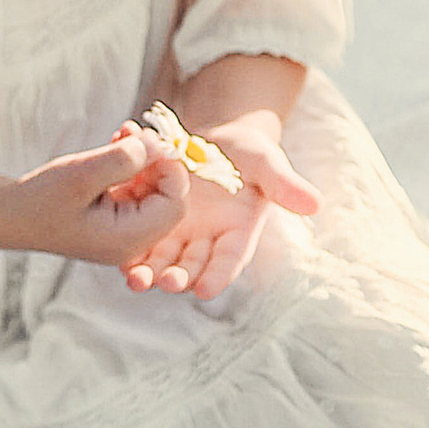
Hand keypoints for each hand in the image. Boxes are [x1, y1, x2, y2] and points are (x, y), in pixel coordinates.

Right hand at [13, 123, 191, 267]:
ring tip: (122, 133)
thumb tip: (159, 145)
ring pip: (152, 191)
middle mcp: (131, 243)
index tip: (152, 140)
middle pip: (167, 198)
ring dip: (143, 160)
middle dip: (156, 161)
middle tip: (135, 131)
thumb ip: (123, 160)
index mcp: (128, 240)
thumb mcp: (82, 173)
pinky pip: (135, 192)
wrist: (8, 215)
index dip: (170, 168)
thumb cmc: (39, 198)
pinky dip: (130, 168)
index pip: (174, 204)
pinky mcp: (113, 222)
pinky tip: (116, 146)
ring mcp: (123, 234)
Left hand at [119, 106, 319, 299]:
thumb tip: (315, 204)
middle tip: (162, 283)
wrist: (217, 137)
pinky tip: (113, 237)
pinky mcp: (150, 211)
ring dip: (144, 268)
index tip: (205, 290)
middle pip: (189, 266)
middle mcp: (205, 240)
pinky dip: (126, 228)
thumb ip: (285, 185)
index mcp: (237, 234)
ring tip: (131, 277)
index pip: (230, 261)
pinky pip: (136, 223)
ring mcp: (176, 229)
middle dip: (175, 278)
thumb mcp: (268, 163)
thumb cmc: (250, 153)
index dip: (218, 276)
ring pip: (158, 255)